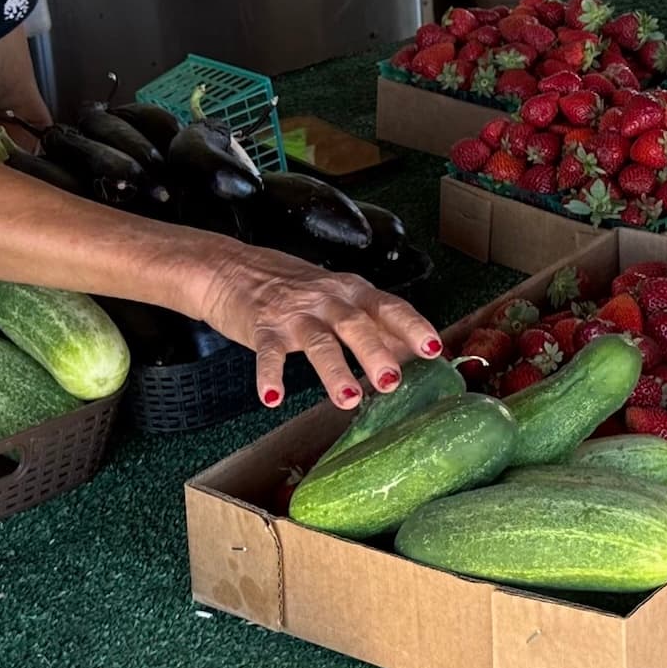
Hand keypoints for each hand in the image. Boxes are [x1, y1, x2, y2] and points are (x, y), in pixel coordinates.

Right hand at [194, 243, 440, 410]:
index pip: (388, 307)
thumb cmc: (293, 288)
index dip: (412, 327)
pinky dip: (270, 375)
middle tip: (392, 381)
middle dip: (375, 352)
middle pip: (355, 324)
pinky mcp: (261, 327)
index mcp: (351, 291)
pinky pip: (268, 353)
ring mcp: (293, 313)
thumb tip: (412, 352)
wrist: (232, 267)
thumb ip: (373, 324)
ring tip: (348, 399)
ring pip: (318, 341)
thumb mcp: (339, 298)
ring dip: (334, 371)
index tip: (434, 349)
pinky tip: (272, 397)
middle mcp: (326, 299)